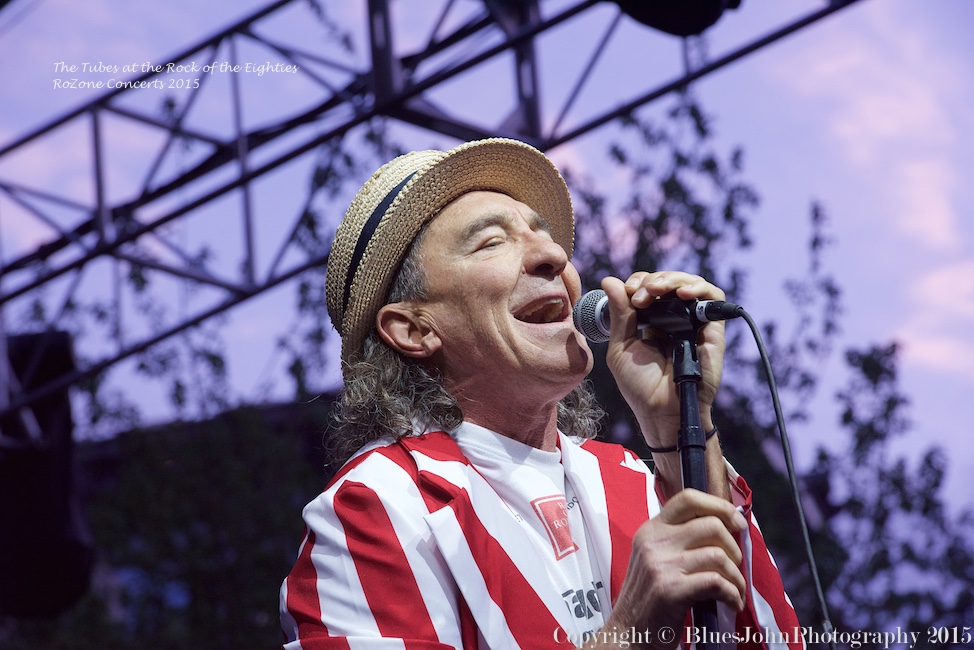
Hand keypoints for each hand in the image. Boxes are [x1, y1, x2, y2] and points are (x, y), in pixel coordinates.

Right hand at [588, 490, 746, 649]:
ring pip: (718, 554)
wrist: (626, 634)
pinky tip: (731, 603)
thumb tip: (725, 528)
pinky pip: (717, 582)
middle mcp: (653, 542)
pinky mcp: (670, 590)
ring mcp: (660, 565)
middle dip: (733, 548)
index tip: (737, 523)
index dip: (719, 506)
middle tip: (734, 567)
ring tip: (734, 591)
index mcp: (650, 530)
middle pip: (711, 525)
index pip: (687, 499)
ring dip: (736, 576)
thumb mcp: (654, 559)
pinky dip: (732, 594)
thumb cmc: (648, 599)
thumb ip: (679, 541)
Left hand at [600, 271, 725, 449]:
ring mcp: (695, 324)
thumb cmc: (640, 386)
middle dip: (654, 280)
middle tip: (640, 293)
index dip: (641, 282)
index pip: (651, 288)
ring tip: (656, 290)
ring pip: (693, 285)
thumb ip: (619, 315)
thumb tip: (610, 280)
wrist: (661, 412)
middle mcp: (676, 320)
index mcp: (654, 322)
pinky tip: (682, 294)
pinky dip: (699, 289)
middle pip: (671, 282)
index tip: (629, 290)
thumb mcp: (622, 346)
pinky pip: (714, 300)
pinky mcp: (712, 331)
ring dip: (673, 280)